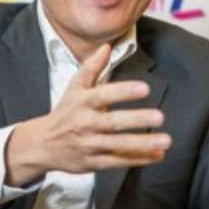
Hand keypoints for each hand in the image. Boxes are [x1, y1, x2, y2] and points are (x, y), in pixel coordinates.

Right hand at [4, 44, 170, 186]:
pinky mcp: (94, 163)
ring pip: (119, 145)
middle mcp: (85, 124)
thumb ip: (92, 67)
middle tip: (160, 116)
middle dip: (137, 119)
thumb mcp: (75, 87)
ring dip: (143, 143)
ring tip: (165, 140)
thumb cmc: (65, 112)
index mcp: (82, 102)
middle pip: (113, 122)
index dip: (124, 91)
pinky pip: (119, 161)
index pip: (103, 95)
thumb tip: (107, 45)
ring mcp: (90, 145)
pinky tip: (158, 155)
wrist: (43, 144)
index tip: (144, 88)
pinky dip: (139, 159)